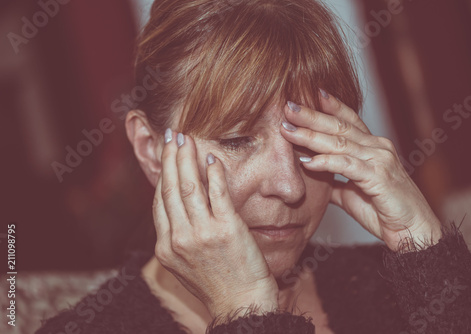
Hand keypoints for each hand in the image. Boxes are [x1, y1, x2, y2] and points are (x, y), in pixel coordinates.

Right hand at [152, 130, 278, 318]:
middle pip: (170, 188)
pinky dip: (214, 174)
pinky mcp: (227, 230)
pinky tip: (212, 159)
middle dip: (170, 158)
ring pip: (190, 187)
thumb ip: (178, 236)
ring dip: (187, 158)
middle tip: (172, 135)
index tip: (164, 155)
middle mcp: (179, 239)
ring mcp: (202, 234)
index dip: (161, 174)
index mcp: (166, 247)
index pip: (159, 201)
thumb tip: (177, 208)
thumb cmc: (217, 283)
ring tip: (187, 138)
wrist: (241, 304)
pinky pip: (218, 194)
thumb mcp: (186, 263)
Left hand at [280, 91, 441, 251]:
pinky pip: (346, 166)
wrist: (414, 232)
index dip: (330, 107)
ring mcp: (380, 160)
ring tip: (288, 129)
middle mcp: (378, 148)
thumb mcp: (351, 192)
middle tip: (288, 106)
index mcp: (373, 148)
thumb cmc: (385, 212)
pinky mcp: (378, 177)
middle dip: (311, 115)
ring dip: (311, 135)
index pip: (349, 121)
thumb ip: (332, 181)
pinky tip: (307, 161)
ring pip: (339, 143)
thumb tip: (311, 174)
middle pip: (339, 126)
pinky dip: (325, 162)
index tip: (309, 95)